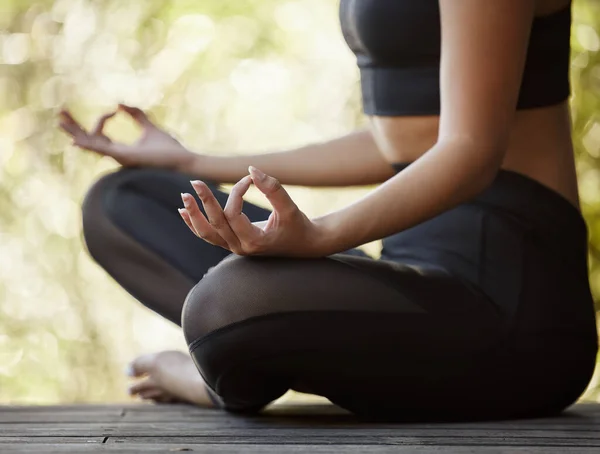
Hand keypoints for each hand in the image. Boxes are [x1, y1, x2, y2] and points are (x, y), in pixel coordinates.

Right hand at [58, 104, 196, 170]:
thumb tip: (119, 104)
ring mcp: (120, 158)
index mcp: (121, 150)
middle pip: (89, 141)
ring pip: (92, 145)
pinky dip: (90, 143)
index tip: (113, 110)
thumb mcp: (149, 127)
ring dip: (76, 133)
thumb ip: (136, 115)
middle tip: (59, 114)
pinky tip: (76, 139)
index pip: (100, 134)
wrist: (182, 161)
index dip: (102, 120)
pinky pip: (103, 149)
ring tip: (60, 121)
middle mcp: (117, 156)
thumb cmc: (169, 149)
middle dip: (74, 128)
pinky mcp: (126, 158)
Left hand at [178, 166, 330, 257]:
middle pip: (215, 225)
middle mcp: (241, 248)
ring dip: (194, 215)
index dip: (236, 193)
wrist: (304, 244)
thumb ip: (272, 188)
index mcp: (254, 242)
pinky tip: (184, 211)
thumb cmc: (298, 225)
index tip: (248, 180)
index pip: (234, 215)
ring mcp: (235, 248)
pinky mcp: (233, 244)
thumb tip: (251, 170)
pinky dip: (195, 224)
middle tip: (195, 182)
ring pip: (206, 234)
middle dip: (204, 202)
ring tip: (184, 197)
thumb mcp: (290, 206)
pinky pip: (209, 236)